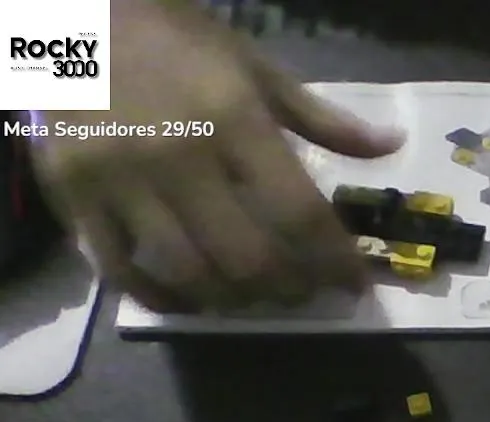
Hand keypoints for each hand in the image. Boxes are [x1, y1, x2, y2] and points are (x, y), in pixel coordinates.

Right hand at [30, 0, 403, 310]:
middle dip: (287, 289)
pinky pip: (119, 271)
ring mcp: (121, 181)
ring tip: (253, 298)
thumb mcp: (256, 69)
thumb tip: (391, 146)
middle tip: (301, 292)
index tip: (354, 285)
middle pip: (248, 257)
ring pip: (189, 274)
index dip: (335, 259)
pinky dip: (160, 299)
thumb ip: (322, 119)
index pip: (300, 212)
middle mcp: (180, 158)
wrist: (75, 16)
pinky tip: (189, 301)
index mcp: (235, 121)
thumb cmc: (176, 41)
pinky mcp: (74, 197)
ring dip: (232, 301)